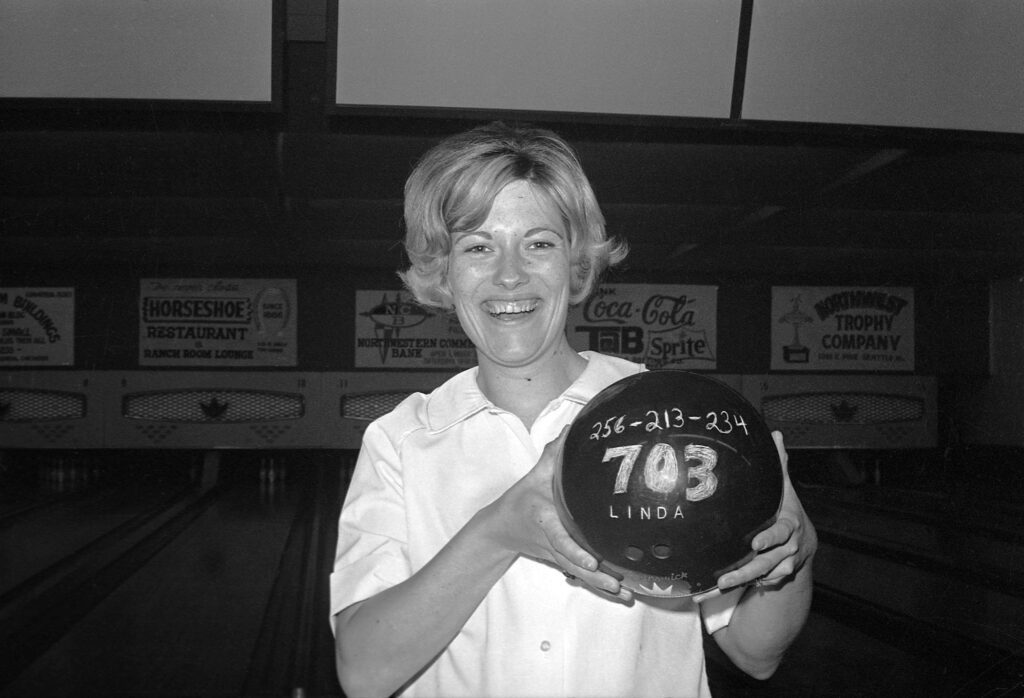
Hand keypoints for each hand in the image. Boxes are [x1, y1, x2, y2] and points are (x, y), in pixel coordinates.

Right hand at [484, 426, 631, 600]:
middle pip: (574, 563)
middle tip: (618, 584)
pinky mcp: (561, 562)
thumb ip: (553, 454)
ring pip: (579, 574)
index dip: (575, 551)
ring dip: (601, 586)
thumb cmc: (520, 500)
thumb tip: (572, 429)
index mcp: (545, 520)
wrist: (500, 528)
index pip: (560, 538)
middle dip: (595, 577)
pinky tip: (620, 595)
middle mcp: (551, 542)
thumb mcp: (533, 476)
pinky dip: (598, 587)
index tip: (592, 562)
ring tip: (625, 595)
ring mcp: (556, 555)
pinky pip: (580, 576)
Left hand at [716, 431, 816, 590]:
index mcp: (790, 527)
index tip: (756, 542)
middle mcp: (787, 550)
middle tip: (724, 577)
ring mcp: (780, 566)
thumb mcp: (785, 489)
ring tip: (715, 587)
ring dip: (737, 583)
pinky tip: (711, 594)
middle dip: (746, 570)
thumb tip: (774, 433)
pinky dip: (734, 591)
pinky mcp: (770, 578)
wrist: (804, 543)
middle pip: (768, 563)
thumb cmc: (787, 510)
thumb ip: (779, 464)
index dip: (770, 539)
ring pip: (759, 577)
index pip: (781, 533)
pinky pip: (753, 586)